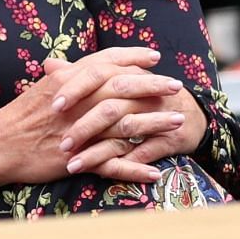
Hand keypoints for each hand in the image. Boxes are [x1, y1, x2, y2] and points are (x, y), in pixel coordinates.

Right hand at [0, 47, 185, 185]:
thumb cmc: (19, 116)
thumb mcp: (41, 89)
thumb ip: (65, 77)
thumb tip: (83, 67)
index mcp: (65, 81)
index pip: (104, 63)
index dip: (131, 58)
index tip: (155, 56)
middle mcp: (75, 102)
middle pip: (122, 89)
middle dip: (153, 86)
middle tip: (176, 86)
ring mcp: (77, 130)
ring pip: (124, 124)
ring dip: (154, 123)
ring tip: (177, 122)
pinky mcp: (76, 158)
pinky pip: (112, 164)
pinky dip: (135, 169)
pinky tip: (156, 171)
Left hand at [44, 53, 203, 179]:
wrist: (191, 113)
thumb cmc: (143, 95)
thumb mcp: (116, 78)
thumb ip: (81, 73)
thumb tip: (48, 65)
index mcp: (126, 73)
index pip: (97, 74)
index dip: (75, 89)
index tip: (54, 105)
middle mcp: (142, 93)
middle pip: (109, 106)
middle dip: (83, 126)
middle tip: (61, 144)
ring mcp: (157, 116)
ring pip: (124, 132)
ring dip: (97, 151)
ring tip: (73, 164)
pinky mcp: (169, 138)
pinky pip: (144, 152)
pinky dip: (123, 165)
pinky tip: (102, 174)